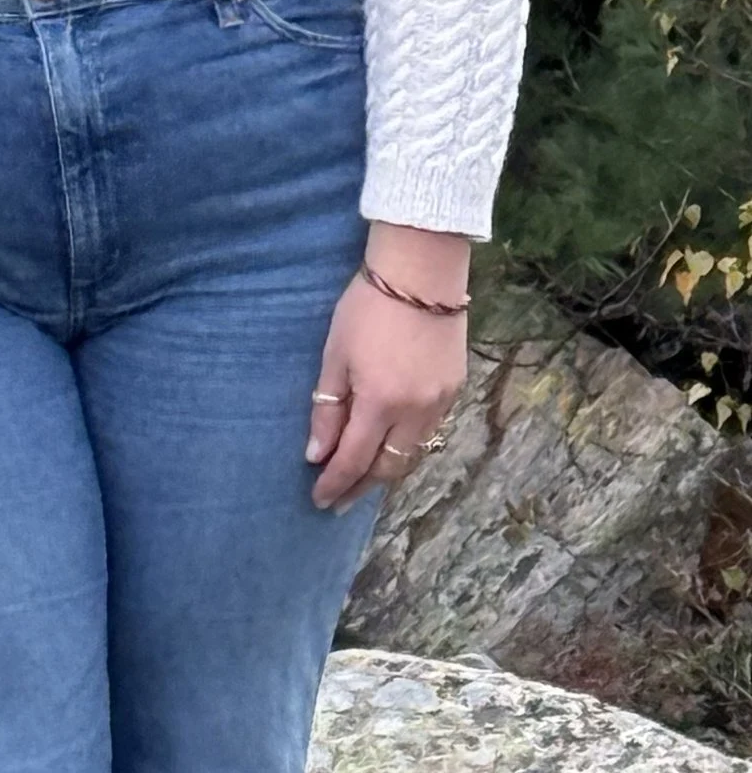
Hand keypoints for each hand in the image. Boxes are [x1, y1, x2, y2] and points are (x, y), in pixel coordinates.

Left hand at [306, 224, 471, 510]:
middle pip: (389, 467)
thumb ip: (328, 409)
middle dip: (361, 487)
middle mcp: (417, 410)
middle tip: (339, 501)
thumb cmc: (367, 308)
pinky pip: (431, 431)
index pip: (354, 459)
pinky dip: (408, 447)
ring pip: (414, 454)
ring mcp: (441, 401)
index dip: (336, 483)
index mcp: (382, 402)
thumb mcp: (335, 357)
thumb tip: (317, 454)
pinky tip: (391, 448)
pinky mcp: (455, 387)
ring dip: (387, 472)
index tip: (319, 500)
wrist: (421, 272)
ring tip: (363, 481)